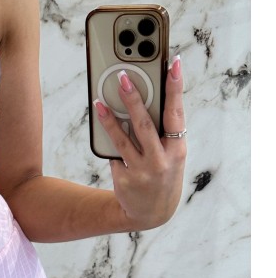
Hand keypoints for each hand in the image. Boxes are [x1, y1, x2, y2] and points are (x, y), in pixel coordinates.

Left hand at [93, 57, 187, 230]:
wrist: (151, 213)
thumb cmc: (162, 173)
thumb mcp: (171, 155)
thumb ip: (162, 132)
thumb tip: (141, 100)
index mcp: (178, 149)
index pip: (177, 112)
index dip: (175, 87)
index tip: (172, 64)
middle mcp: (162, 160)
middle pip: (145, 124)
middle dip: (133, 99)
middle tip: (122, 78)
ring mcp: (142, 171)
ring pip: (123, 139)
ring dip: (109, 119)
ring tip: (99, 102)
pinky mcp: (125, 180)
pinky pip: (114, 155)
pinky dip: (110, 141)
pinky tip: (104, 127)